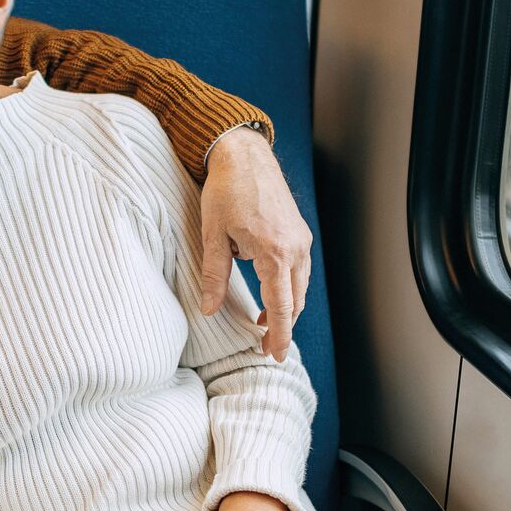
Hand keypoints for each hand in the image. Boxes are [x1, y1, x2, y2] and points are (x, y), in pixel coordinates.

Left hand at [200, 128, 312, 361]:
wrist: (245, 155)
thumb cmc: (226, 191)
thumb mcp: (213, 235)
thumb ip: (213, 275)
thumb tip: (208, 309)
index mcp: (274, 252)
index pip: (281, 306)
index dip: (279, 335)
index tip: (274, 355)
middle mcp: (295, 248)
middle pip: (295, 301)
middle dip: (283, 327)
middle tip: (265, 347)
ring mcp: (301, 239)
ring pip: (300, 287)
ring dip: (286, 308)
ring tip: (265, 325)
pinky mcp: (300, 232)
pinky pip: (300, 270)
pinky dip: (289, 288)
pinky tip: (272, 292)